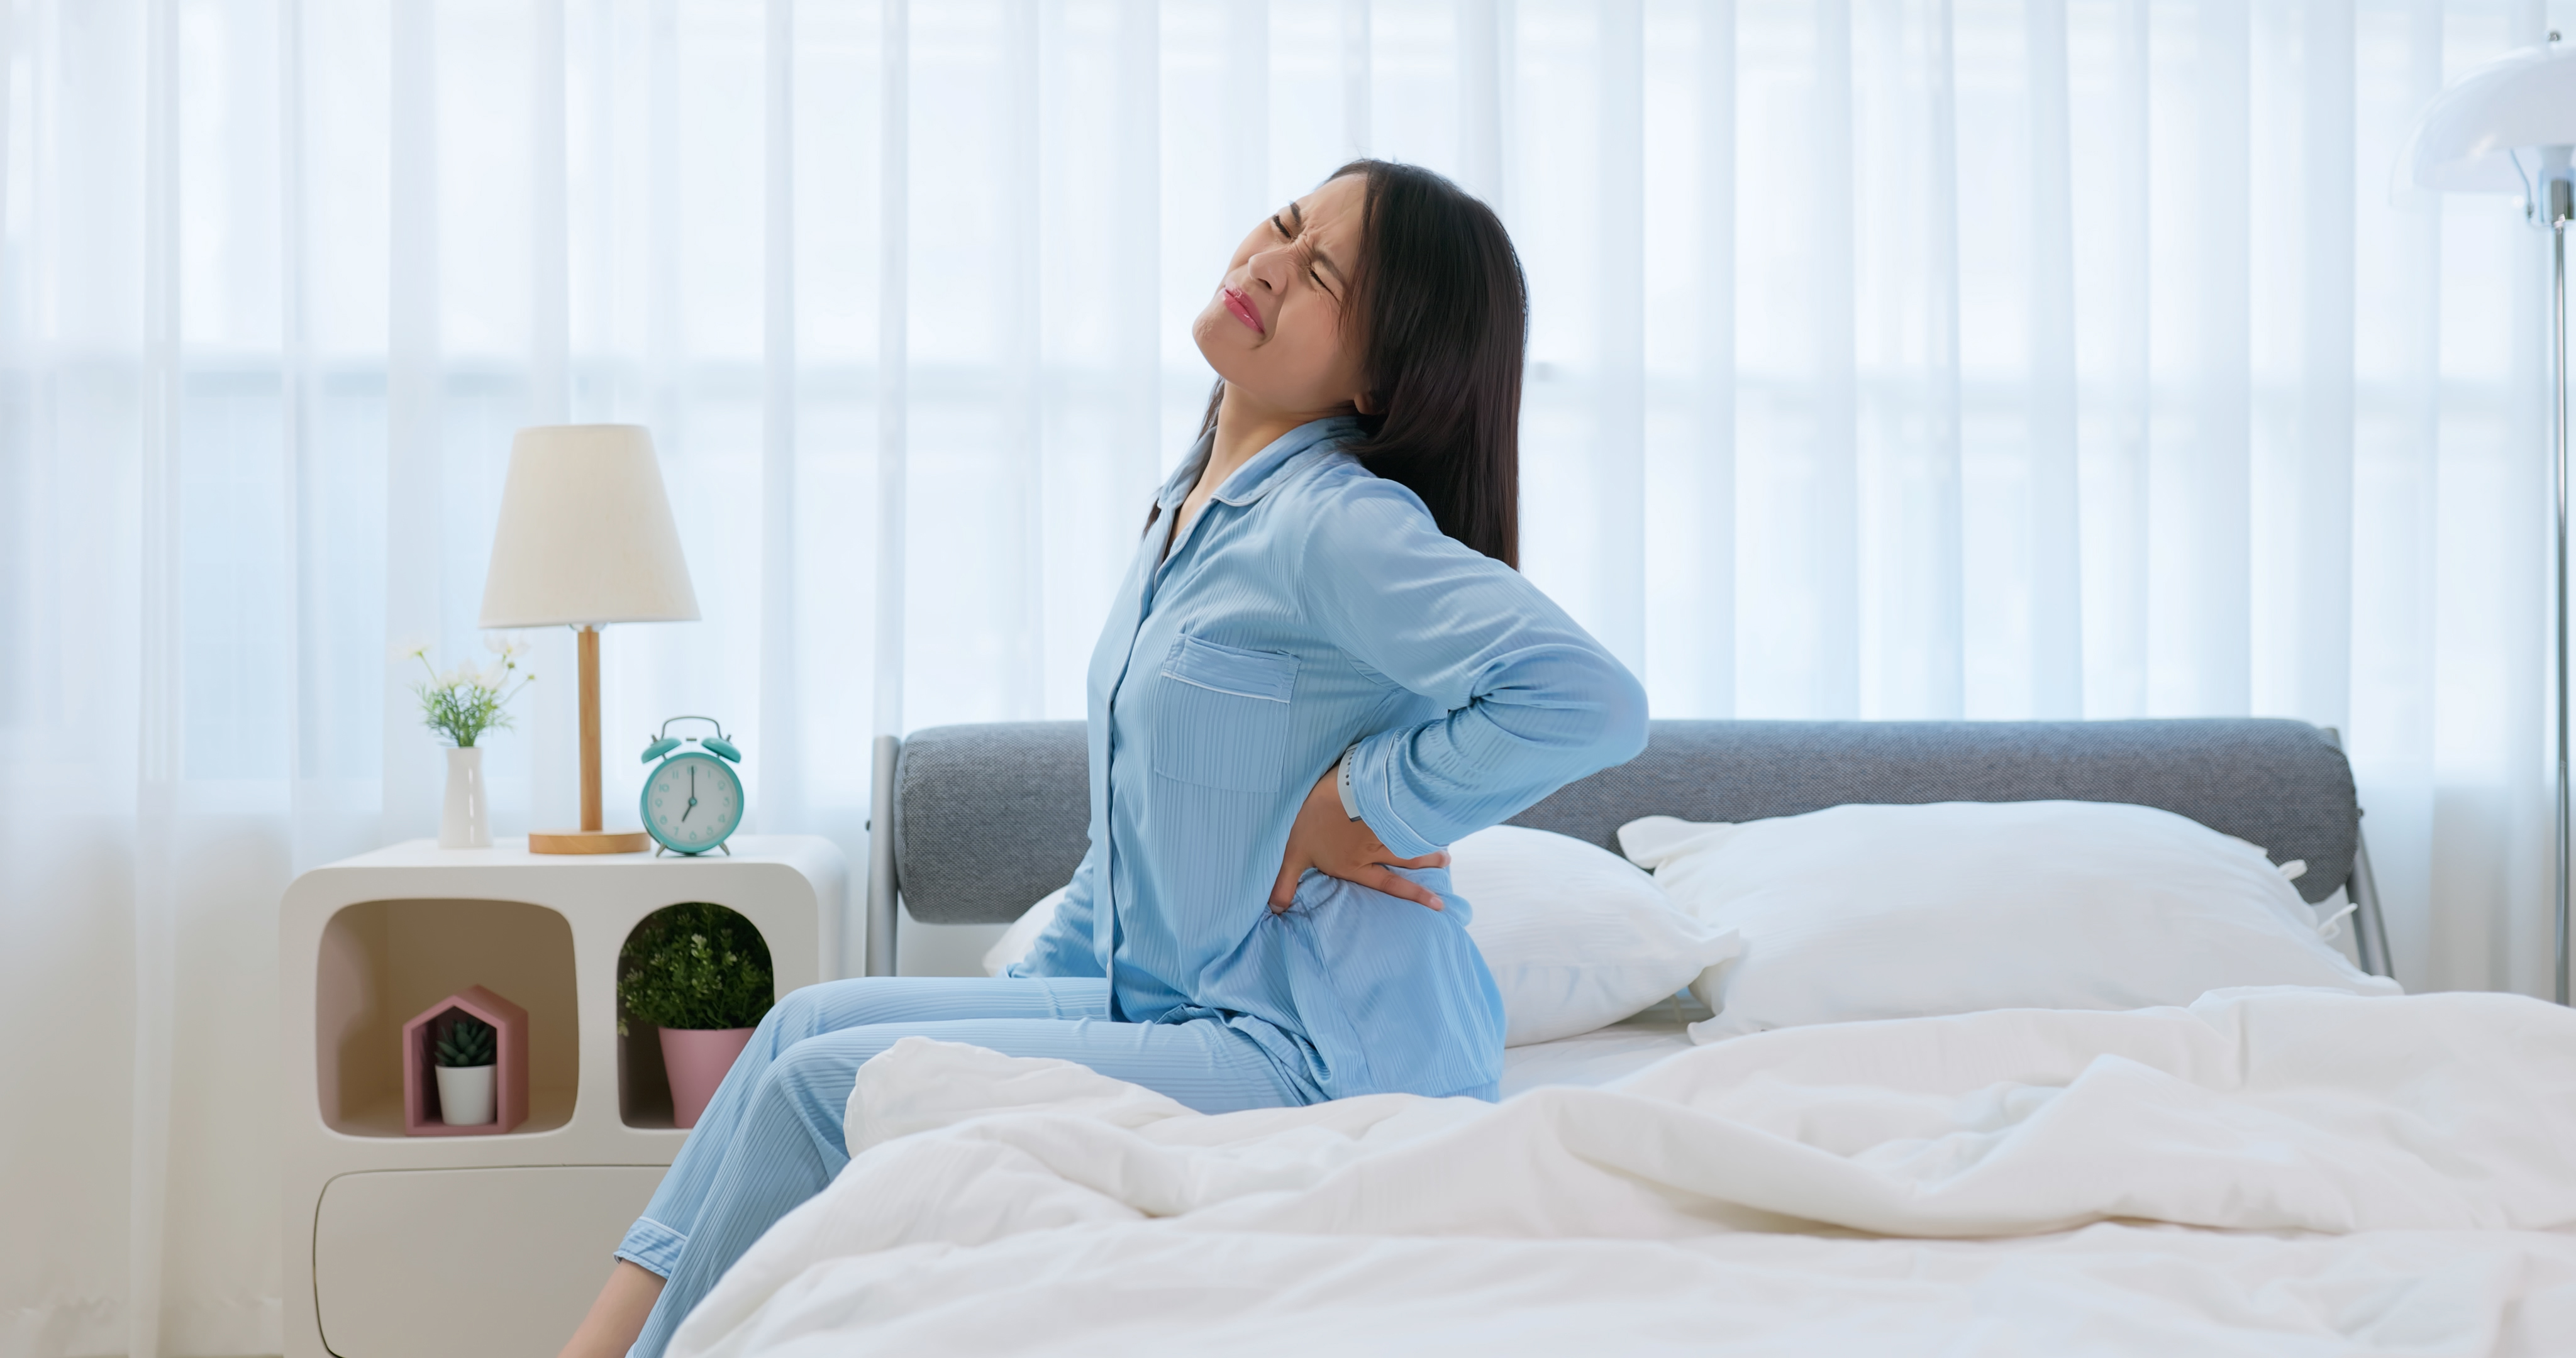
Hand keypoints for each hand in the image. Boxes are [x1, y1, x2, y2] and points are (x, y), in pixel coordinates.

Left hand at [1270, 766, 1449, 912]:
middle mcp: (1375, 850)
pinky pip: (1409, 816)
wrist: (1334, 788)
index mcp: (1355, 864)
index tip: (1438, 904)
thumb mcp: (1292, 854)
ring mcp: (1385, 827)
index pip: (1389, 885)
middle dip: (1428, 863)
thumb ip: (1285, 882)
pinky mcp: (1389, 804)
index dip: (1414, 896)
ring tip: (1445, 847)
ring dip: (1429, 842)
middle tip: (1447, 863)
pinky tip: (1433, 817)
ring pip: (1411, 839)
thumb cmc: (1311, 820)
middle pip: (1407, 859)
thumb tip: (1274, 909)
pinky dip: (1423, 821)